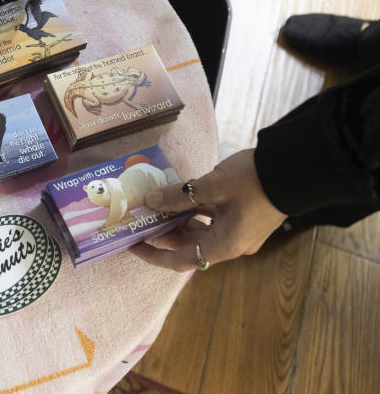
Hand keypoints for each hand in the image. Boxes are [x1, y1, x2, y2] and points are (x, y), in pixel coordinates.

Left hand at [130, 149, 287, 270]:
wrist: (296, 168)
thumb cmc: (254, 181)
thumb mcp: (211, 186)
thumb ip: (178, 196)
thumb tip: (150, 201)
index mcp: (224, 245)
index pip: (180, 260)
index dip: (154, 255)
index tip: (132, 244)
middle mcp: (231, 244)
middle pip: (188, 244)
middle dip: (163, 232)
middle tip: (139, 216)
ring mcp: (238, 230)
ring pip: (199, 229)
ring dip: (177, 218)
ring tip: (154, 203)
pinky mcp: (242, 216)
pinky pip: (211, 217)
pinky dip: (193, 209)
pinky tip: (177, 194)